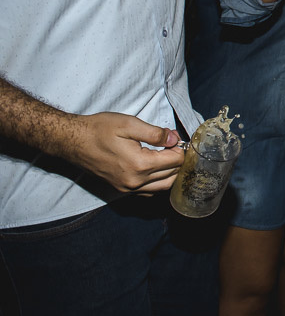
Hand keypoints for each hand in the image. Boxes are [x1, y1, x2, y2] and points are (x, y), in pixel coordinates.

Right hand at [70, 113, 185, 193]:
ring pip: (163, 186)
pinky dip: (158, 181)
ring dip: (170, 172)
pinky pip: (148, 191)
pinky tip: (155, 168)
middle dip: (177, 159)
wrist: (72, 141)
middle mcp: (135, 182)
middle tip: (173, 144)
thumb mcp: (129, 124)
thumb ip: (155, 133)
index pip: (175, 161)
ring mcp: (127, 188)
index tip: (175, 137)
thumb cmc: (99, 129)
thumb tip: (174, 139)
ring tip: (166, 155)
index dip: (180, 147)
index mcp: (140, 165)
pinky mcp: (121, 190)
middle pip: (172, 175)